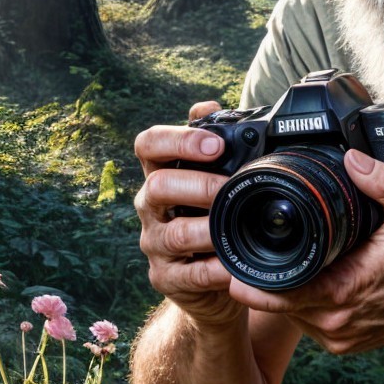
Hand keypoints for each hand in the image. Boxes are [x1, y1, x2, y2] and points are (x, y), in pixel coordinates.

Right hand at [135, 100, 245, 327]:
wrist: (217, 279)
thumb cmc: (216, 218)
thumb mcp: (216, 178)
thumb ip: (213, 142)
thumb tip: (207, 104)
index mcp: (162, 174)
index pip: (149, 145)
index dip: (177, 140)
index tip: (214, 144)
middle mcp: (151, 207)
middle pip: (156, 186)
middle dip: (197, 184)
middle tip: (229, 188)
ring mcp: (154, 244)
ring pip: (172, 233)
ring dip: (207, 228)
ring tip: (234, 227)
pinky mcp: (165, 278)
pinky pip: (189, 274)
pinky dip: (215, 269)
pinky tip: (233, 264)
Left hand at [225, 148, 383, 353]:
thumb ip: (382, 182)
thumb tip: (351, 158)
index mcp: (344, 289)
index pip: (273, 290)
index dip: (246, 271)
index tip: (233, 249)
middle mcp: (337, 320)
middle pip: (272, 303)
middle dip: (257, 278)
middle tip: (245, 249)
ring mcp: (340, 337)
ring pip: (288, 315)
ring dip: (281, 291)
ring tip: (277, 259)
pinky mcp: (347, 344)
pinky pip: (309, 324)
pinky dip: (302, 304)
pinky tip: (308, 277)